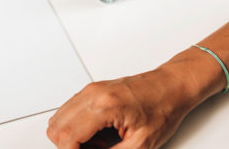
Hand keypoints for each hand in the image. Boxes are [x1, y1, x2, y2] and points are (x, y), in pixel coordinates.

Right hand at [46, 67, 199, 148]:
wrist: (171, 86)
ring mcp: (91, 90)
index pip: (67, 136)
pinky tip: (97, 134)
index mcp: (104, 106)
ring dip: (72, 136)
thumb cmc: (163, 108)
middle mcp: (92, 94)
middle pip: (56, 127)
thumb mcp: (141, 144)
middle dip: (68, 146)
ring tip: (97, 144)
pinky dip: (77, 127)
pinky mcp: (92, 90)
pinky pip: (70, 110)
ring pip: (59, 118)